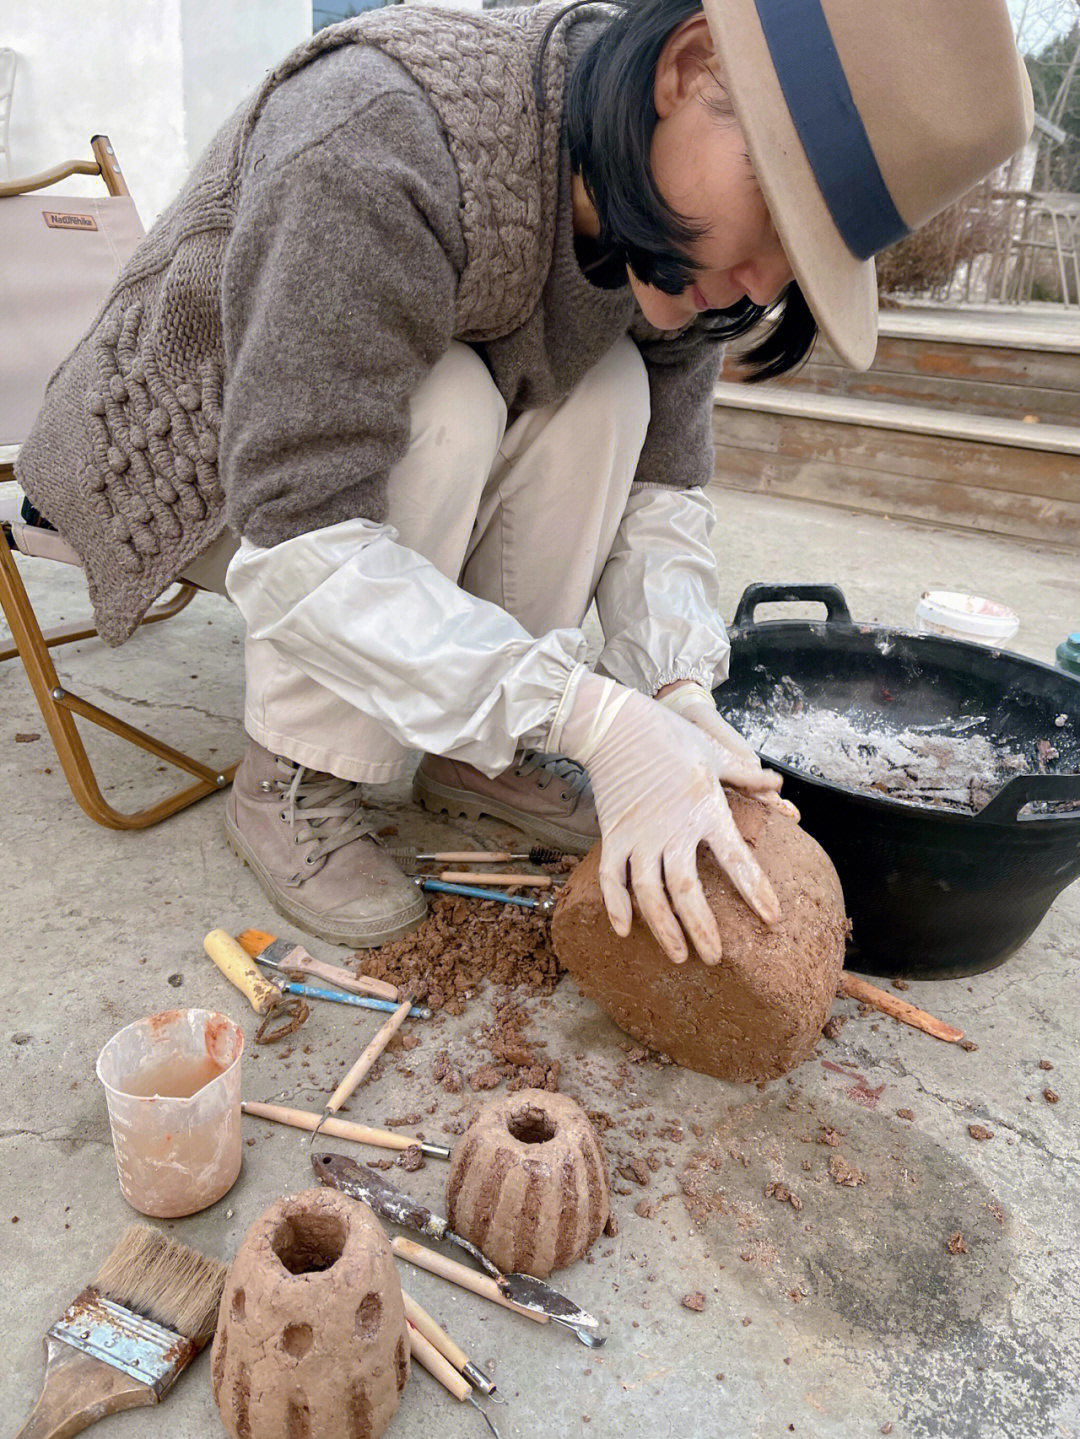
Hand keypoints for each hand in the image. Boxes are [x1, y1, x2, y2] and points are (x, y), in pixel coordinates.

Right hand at [557, 671, 781, 964]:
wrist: (615, 724)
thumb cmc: (670, 736)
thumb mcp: (714, 753)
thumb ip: (745, 777)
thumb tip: (778, 787)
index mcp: (704, 809)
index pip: (737, 859)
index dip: (756, 891)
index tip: (772, 918)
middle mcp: (672, 829)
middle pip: (687, 892)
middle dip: (702, 929)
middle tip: (715, 958)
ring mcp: (638, 835)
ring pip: (649, 894)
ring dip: (664, 929)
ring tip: (680, 956)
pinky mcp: (612, 835)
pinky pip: (611, 879)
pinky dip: (616, 906)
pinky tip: (624, 931)